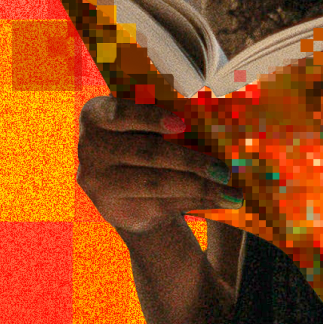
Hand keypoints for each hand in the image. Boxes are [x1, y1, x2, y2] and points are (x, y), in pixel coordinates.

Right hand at [75, 95, 237, 235]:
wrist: (123, 187)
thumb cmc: (142, 139)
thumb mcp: (143, 124)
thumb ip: (166, 120)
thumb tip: (216, 120)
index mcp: (96, 115)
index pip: (121, 114)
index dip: (151, 118)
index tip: (181, 124)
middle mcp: (90, 148)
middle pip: (147, 153)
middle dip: (190, 161)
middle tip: (224, 170)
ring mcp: (99, 183)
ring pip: (156, 184)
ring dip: (199, 188)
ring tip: (232, 194)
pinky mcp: (116, 209)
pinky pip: (160, 205)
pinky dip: (194, 202)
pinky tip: (220, 201)